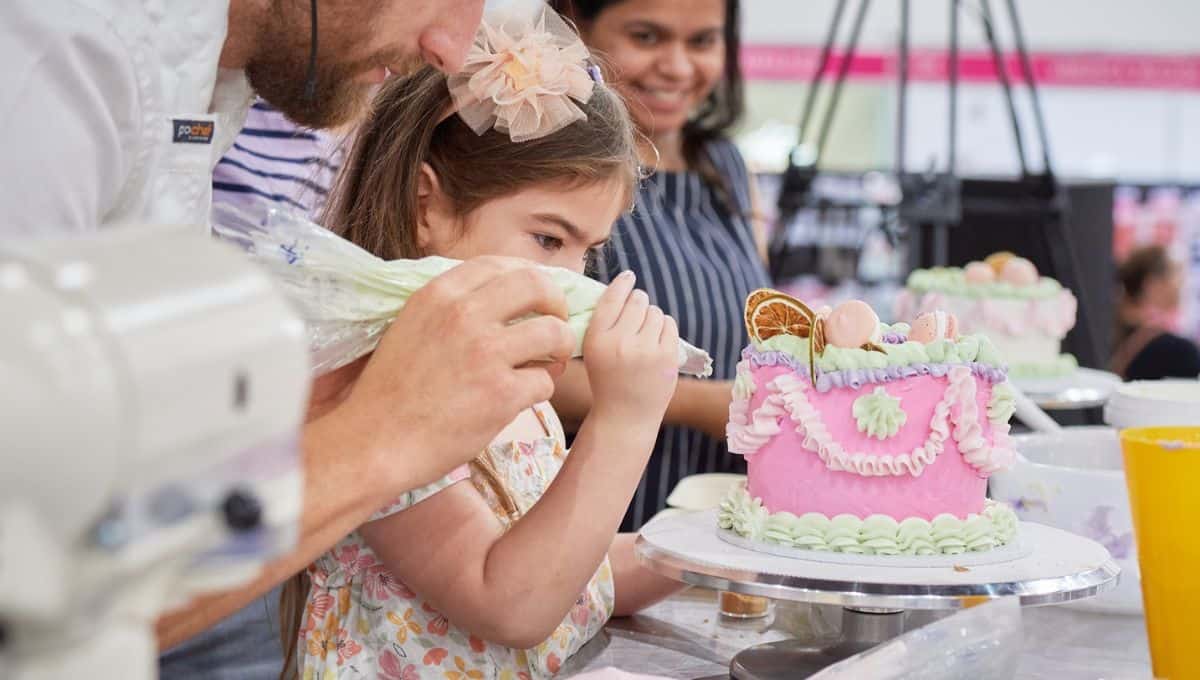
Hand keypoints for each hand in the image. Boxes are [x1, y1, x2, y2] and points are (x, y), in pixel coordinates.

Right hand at [330, 256, 575, 492]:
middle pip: (537, 285)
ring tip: (549, 363)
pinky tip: (523, 397)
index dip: (528, 277)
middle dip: (557, 303)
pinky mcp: (501, 392)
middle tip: (556, 324)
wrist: (375, 442)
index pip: (500, 264)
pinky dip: (540, 390)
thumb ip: (450, 307)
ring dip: (559, 348)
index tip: (536, 297)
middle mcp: (464, 315)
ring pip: (554, 333)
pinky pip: (545, 381)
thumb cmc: (391, 390)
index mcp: (439, 294)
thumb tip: (499, 297)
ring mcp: (486, 352)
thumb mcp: (410, 327)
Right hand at [582, 271, 678, 425]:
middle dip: (638, 302)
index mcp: (597, 340)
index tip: (629, 276)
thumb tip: (623, 288)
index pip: (612, 298)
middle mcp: (621, 342)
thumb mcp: (593, 351)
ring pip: (655, 311)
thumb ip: (604, 323)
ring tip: (644, 333)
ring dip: (651, 317)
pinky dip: (663, 328)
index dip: (622, 283)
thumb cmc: (607, 379)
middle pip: (637, 300)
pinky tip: (655, 340)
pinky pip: (669, 324)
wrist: (625, 416)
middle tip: (635, 314)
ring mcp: (646, 350)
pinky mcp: (666, 357)